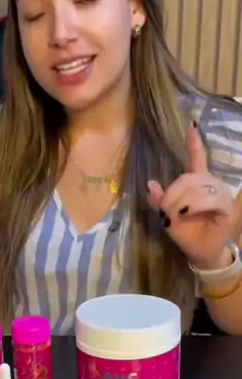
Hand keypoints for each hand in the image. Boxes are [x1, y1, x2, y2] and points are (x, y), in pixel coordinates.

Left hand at [147, 121, 239, 268]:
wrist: (202, 254)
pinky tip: (185, 213)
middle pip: (189, 177)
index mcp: (198, 183)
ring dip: (180, 201)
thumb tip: (151, 184)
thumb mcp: (168, 217)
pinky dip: (193, 206)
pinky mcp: (227, 206)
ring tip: (173, 215)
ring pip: (197, 187)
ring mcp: (221, 194)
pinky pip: (208, 199)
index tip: (190, 124)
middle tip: (164, 211)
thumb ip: (160, 201)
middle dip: (172, 194)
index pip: (197, 158)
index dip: (194, 142)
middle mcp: (211, 184)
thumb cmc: (188, 235)